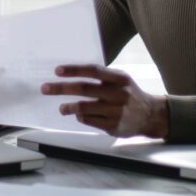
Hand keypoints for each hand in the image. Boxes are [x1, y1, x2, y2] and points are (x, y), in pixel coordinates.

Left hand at [41, 64, 169, 138]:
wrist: (151, 115)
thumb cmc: (129, 93)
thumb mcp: (121, 79)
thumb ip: (101, 77)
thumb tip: (72, 74)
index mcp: (119, 78)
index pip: (93, 71)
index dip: (74, 70)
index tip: (57, 71)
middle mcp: (118, 93)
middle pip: (84, 89)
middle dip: (61, 88)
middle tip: (45, 88)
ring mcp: (116, 111)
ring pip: (85, 107)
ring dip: (69, 107)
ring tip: (61, 108)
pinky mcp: (114, 126)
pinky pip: (91, 121)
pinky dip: (81, 117)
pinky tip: (78, 116)